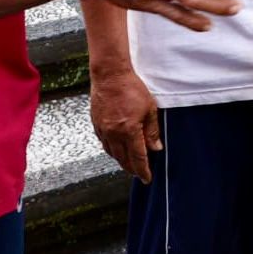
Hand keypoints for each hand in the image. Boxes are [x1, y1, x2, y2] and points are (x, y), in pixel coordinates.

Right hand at [90, 69, 159, 183]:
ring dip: (121, 161)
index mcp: (129, 130)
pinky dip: (111, 150)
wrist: (110, 75)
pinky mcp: (96, 123)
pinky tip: (116, 150)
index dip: (143, 170)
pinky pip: (104, 143)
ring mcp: (103, 129)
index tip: (146, 178)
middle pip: (123, 159)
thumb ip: (152, 130)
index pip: (137, 157)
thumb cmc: (131, 88)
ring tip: (128, 164)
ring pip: (112, 153)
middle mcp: (114, 133)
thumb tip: (156, 148)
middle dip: (131, 169)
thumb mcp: (149, 108)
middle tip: (138, 174)